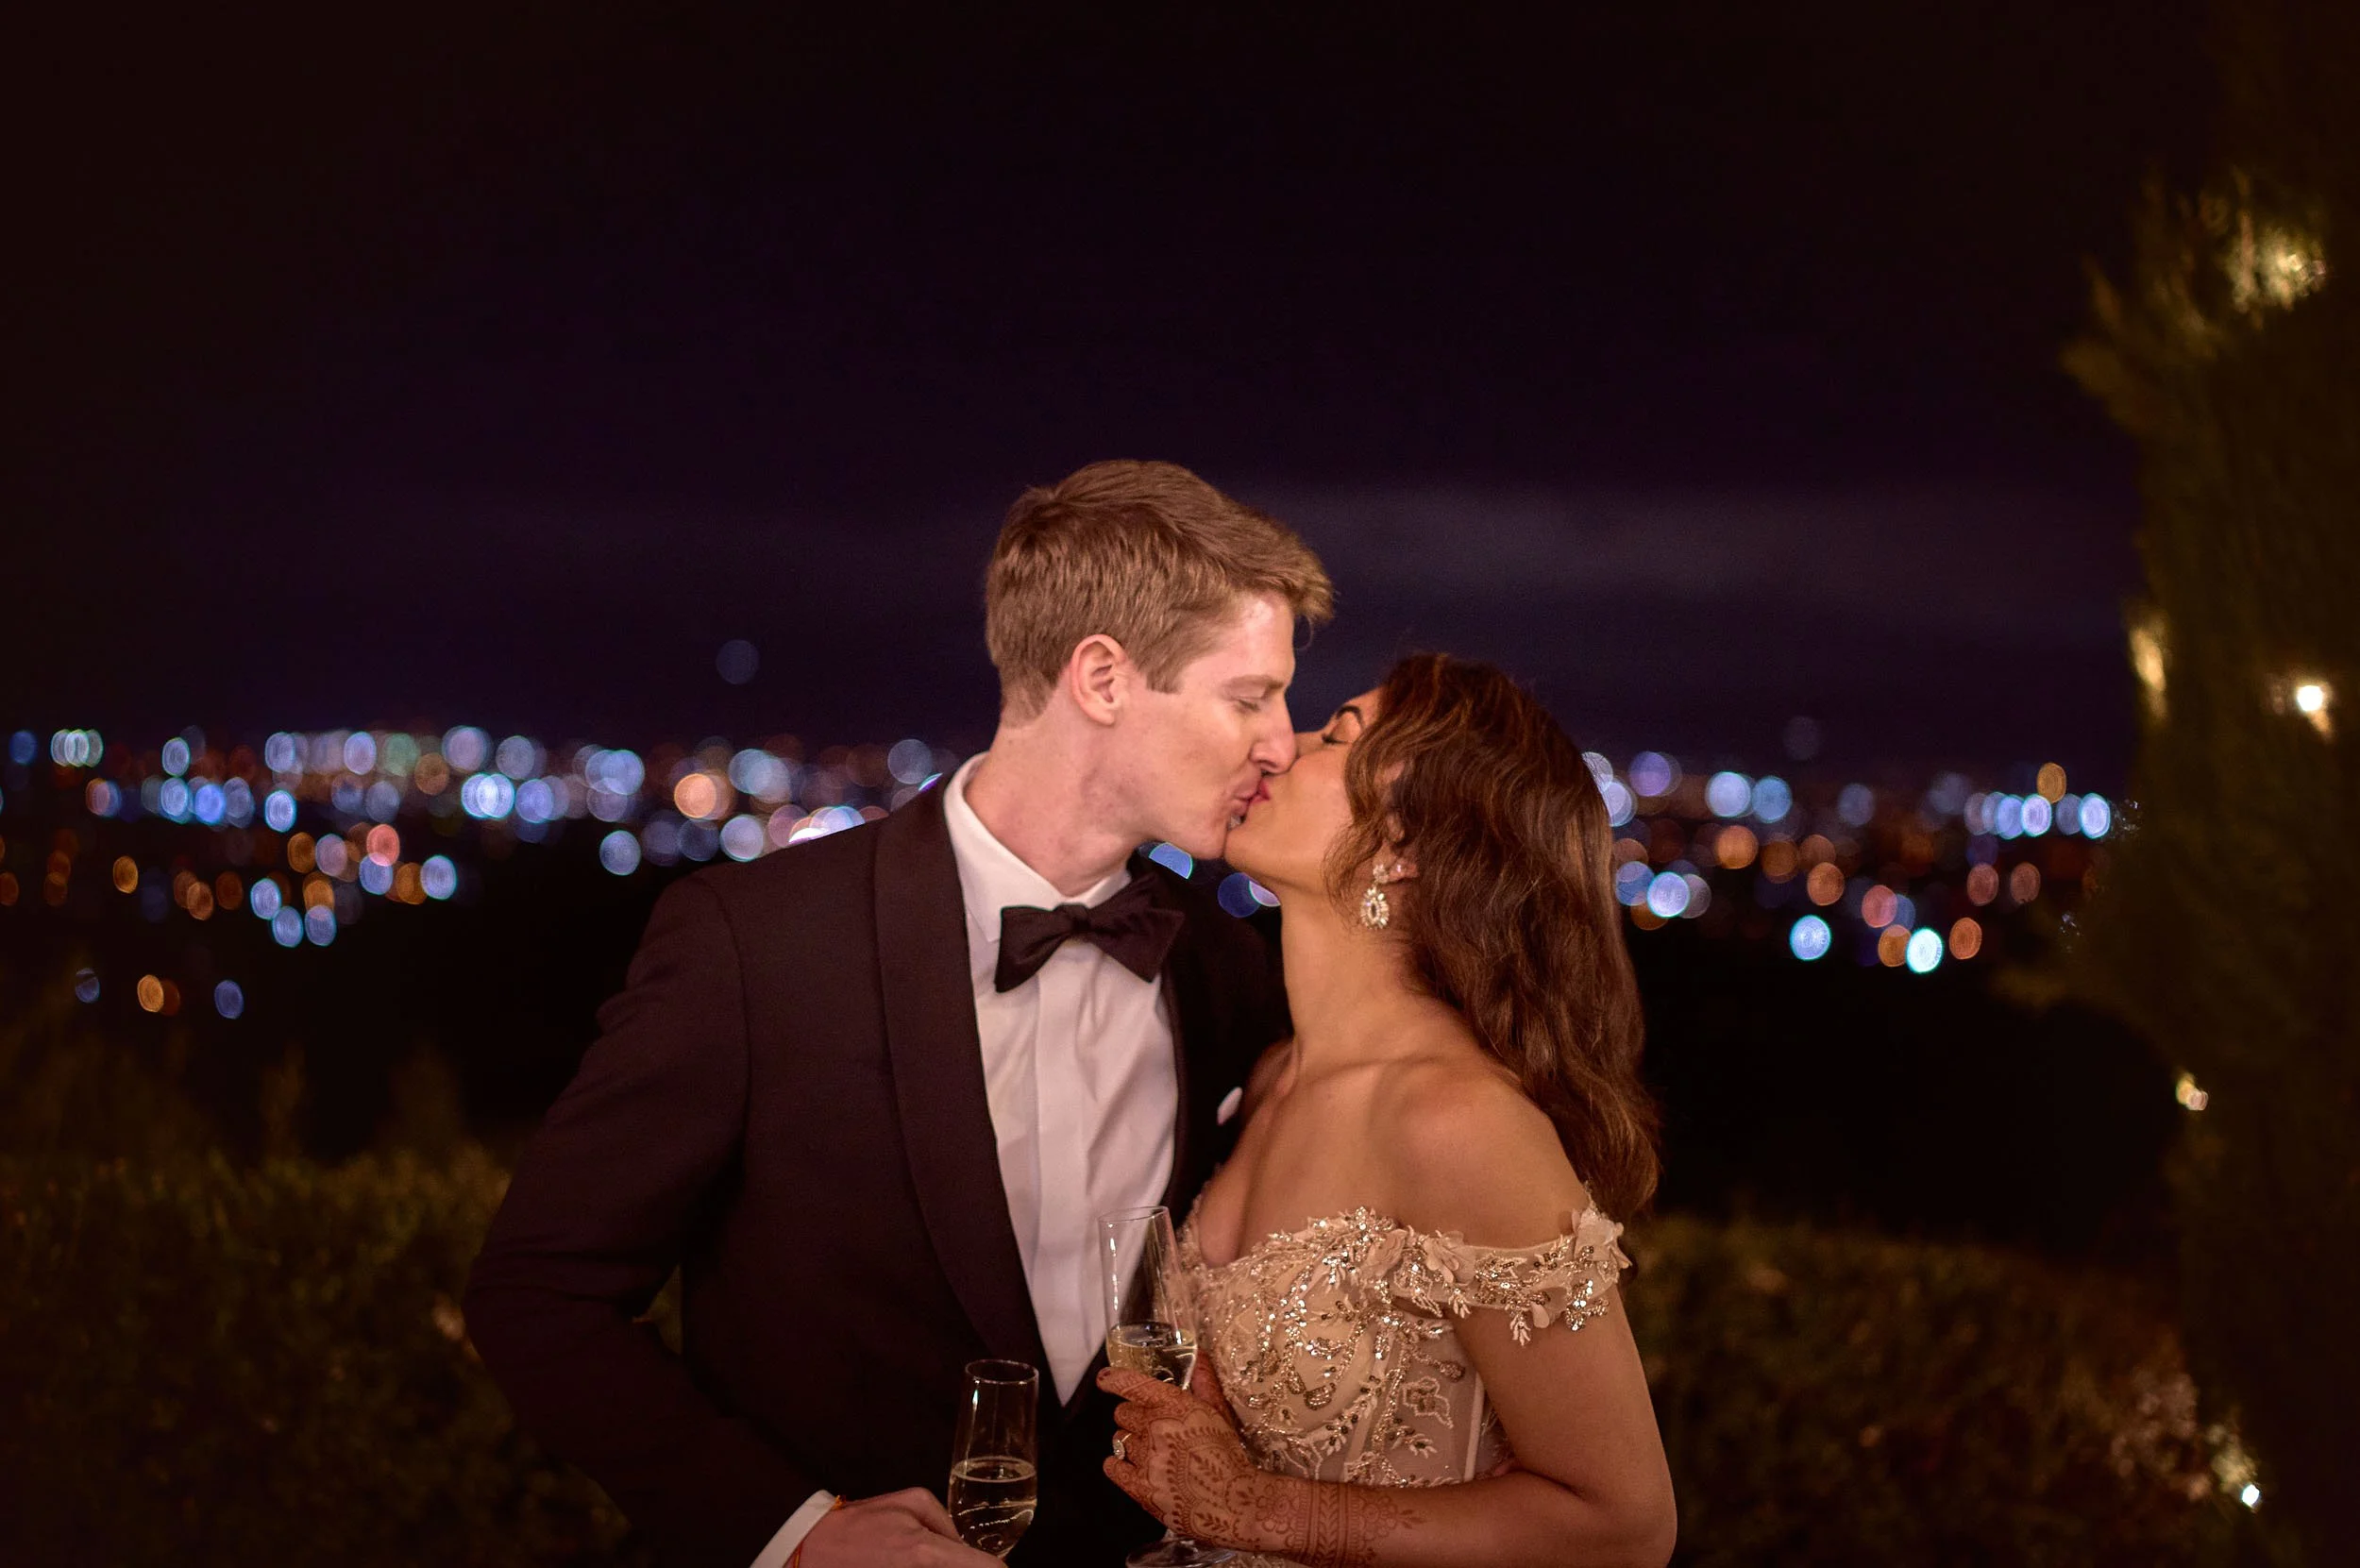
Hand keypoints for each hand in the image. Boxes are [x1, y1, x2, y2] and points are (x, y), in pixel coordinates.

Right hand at [797, 1488, 1000, 1564]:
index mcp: (927, 1553)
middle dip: (969, 1567)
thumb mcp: (909, 1503)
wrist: (811, 1552)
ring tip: (924, 1557)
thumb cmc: (857, 1525)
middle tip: (961, 1559)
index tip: (1000, 1567)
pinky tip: (911, 1563)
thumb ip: (945, 1523)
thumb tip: (964, 1546)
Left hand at [1098, 1366, 1292, 1550]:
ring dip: (1131, 1441)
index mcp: (1174, 1406)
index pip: (1131, 1385)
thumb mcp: (1219, 1413)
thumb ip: (1204, 1382)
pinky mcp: (1140, 1487)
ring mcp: (1146, 1459)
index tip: (1105, 1379)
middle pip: (1123, 1413)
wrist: (1234, 1503)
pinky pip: (1112, 1466)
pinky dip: (1119, 1464)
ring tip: (1150, 1450)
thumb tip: (1199, 1356)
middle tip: (1153, 1426)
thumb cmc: (1228, 1456)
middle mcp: (1155, 1429)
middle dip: (1135, 1417)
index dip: (1114, 1379)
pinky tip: (1134, 1467)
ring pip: (1119, 1439)